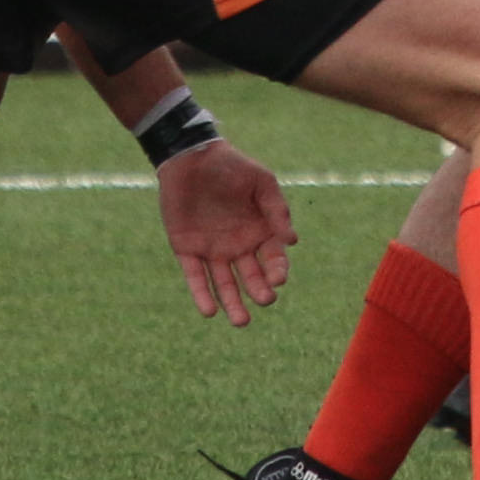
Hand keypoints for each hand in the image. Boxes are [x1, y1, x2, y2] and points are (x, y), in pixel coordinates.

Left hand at [156, 141, 295, 326]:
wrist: (192, 157)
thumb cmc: (232, 166)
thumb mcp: (262, 183)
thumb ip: (277, 210)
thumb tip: (292, 241)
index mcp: (260, 231)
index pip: (272, 258)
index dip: (277, 270)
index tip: (279, 278)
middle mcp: (238, 246)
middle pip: (250, 277)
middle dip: (259, 291)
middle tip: (265, 301)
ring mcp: (212, 250)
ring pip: (224, 284)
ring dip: (233, 303)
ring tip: (241, 322)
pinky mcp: (187, 249)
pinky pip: (195, 276)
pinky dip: (202, 294)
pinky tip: (209, 311)